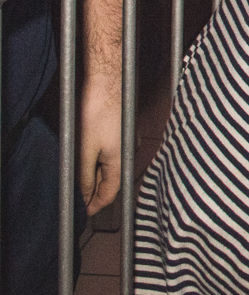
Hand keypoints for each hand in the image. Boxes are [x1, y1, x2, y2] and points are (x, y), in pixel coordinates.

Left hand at [79, 82, 121, 214]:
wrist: (109, 83)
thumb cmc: (98, 112)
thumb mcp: (84, 150)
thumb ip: (84, 177)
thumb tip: (84, 196)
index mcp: (120, 161)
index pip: (109, 194)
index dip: (94, 205)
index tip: (82, 212)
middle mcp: (127, 153)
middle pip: (110, 181)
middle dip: (93, 190)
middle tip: (75, 195)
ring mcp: (126, 142)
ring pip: (109, 167)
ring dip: (94, 174)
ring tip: (77, 174)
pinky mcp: (122, 132)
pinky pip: (110, 154)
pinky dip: (98, 160)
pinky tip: (86, 154)